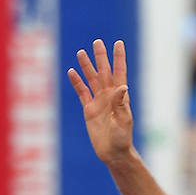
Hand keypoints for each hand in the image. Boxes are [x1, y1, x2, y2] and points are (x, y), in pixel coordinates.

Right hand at [67, 39, 134, 165]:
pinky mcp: (89, 110)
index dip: (119, 58)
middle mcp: (109, 96)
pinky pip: (82, 93)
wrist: (113, 153)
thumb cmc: (122, 138)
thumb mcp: (123, 120)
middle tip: (98, 42)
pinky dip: (77, 83)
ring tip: (81, 52)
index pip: (119, 72)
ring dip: (86, 67)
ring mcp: (99, 102)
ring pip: (91, 80)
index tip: (118, 43)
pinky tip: (72, 72)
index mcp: (120, 96)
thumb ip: (121, 103)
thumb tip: (122, 86)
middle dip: (101, 57)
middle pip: (104, 72)